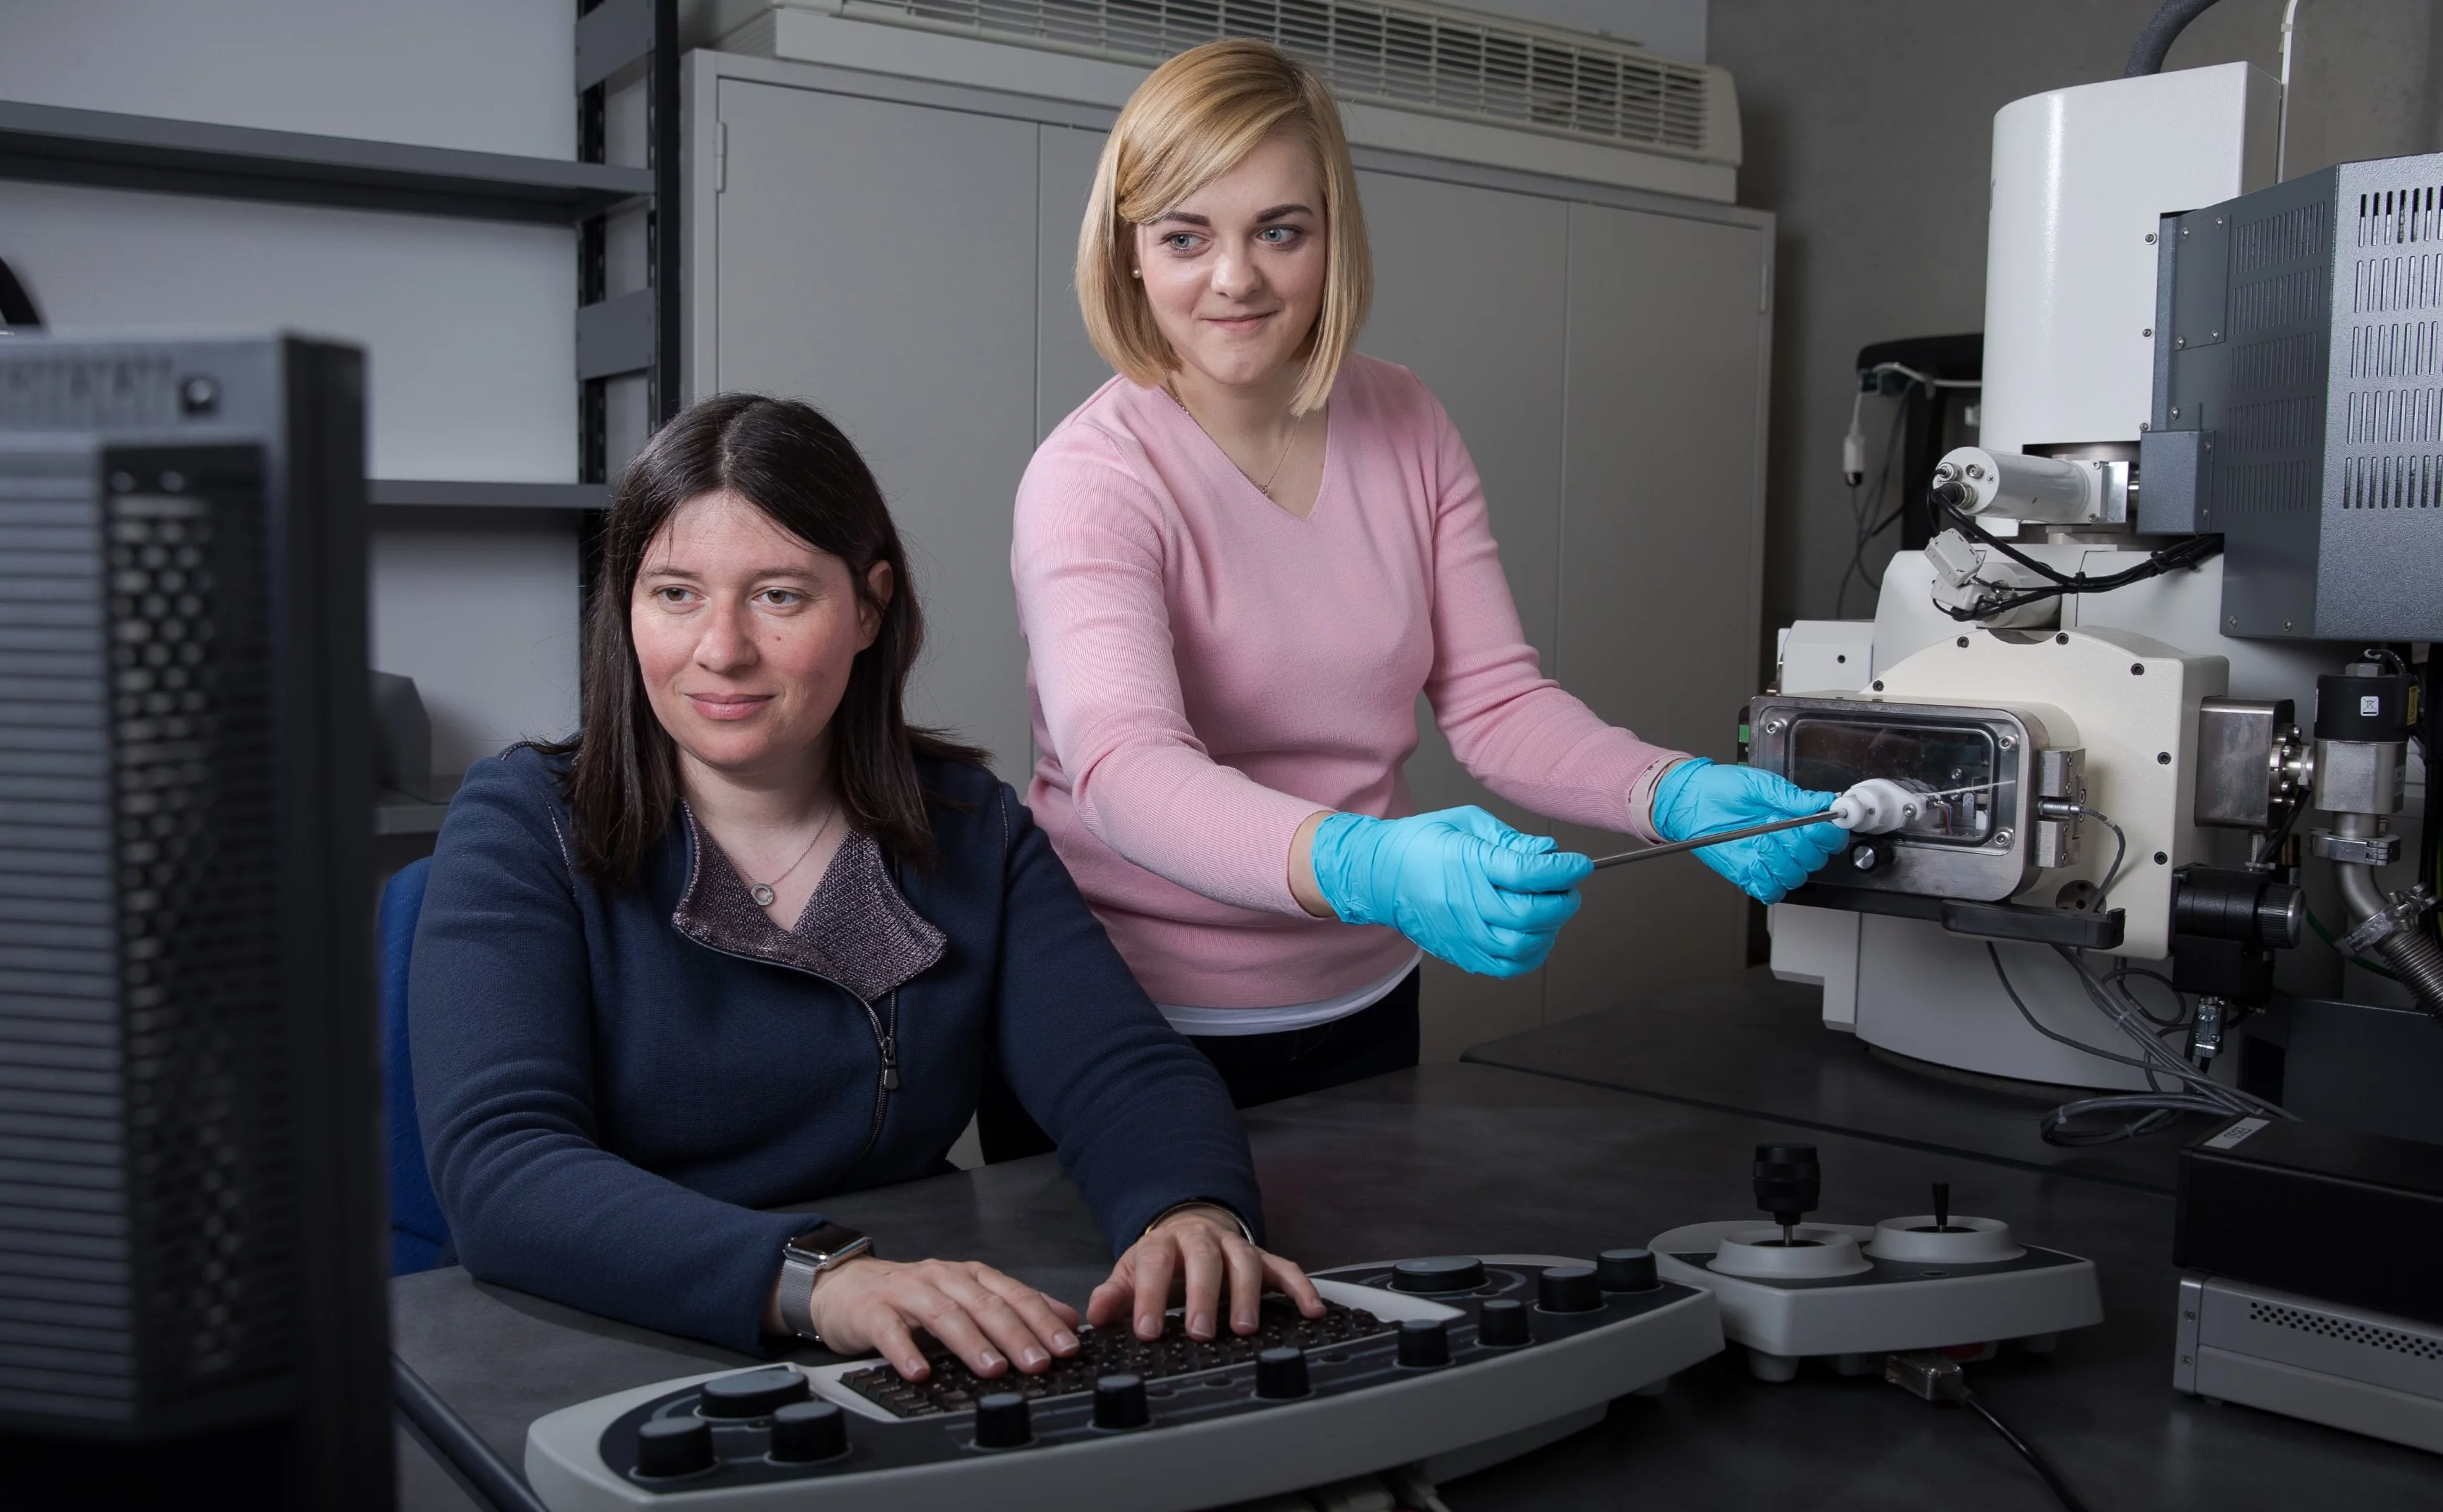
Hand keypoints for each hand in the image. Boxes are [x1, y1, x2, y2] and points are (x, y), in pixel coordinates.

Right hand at [801, 1256, 1081, 1382]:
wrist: (845, 1286)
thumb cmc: (911, 1298)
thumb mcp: (967, 1296)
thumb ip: (1014, 1307)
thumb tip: (1067, 1319)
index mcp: (971, 1276)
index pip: (1015, 1294)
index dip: (1043, 1320)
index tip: (1067, 1347)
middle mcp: (944, 1279)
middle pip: (985, 1304)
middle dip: (1015, 1334)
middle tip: (1038, 1362)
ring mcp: (908, 1293)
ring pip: (944, 1315)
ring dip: (971, 1343)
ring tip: (993, 1369)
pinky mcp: (873, 1311)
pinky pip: (890, 1332)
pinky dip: (906, 1352)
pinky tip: (920, 1373)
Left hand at [1088, 1206, 1322, 1341]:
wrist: (1189, 1229)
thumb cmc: (1160, 1261)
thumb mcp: (1131, 1274)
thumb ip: (1115, 1295)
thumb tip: (1095, 1315)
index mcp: (1164, 1243)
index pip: (1155, 1264)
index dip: (1151, 1296)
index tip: (1148, 1330)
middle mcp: (1202, 1240)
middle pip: (1205, 1260)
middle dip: (1203, 1296)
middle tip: (1199, 1331)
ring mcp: (1236, 1247)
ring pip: (1245, 1262)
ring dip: (1247, 1295)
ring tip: (1244, 1329)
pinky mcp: (1265, 1258)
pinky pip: (1287, 1269)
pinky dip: (1301, 1288)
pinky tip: (1312, 1310)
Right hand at [1307, 807, 1590, 977]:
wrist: (1379, 875)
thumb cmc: (1421, 843)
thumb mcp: (1466, 822)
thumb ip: (1509, 838)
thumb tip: (1547, 853)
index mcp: (1468, 863)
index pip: (1528, 873)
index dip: (1563, 870)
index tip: (1578, 864)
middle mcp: (1466, 903)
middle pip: (1530, 913)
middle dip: (1562, 901)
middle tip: (1569, 888)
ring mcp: (1462, 933)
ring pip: (1522, 945)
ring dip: (1550, 929)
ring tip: (1551, 911)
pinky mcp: (1460, 953)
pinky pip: (1506, 967)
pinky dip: (1531, 955)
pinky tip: (1535, 935)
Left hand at [1651, 758, 1846, 903]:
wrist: (1691, 801)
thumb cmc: (1722, 789)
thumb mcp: (1759, 785)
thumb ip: (1792, 796)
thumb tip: (1823, 801)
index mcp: (1795, 819)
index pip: (1829, 837)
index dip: (1829, 834)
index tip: (1820, 823)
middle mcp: (1786, 842)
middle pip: (1815, 859)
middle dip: (1801, 844)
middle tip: (1782, 826)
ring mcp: (1769, 861)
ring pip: (1795, 877)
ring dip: (1782, 860)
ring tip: (1763, 839)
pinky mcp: (1750, 874)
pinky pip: (1770, 890)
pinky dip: (1767, 879)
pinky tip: (1755, 860)